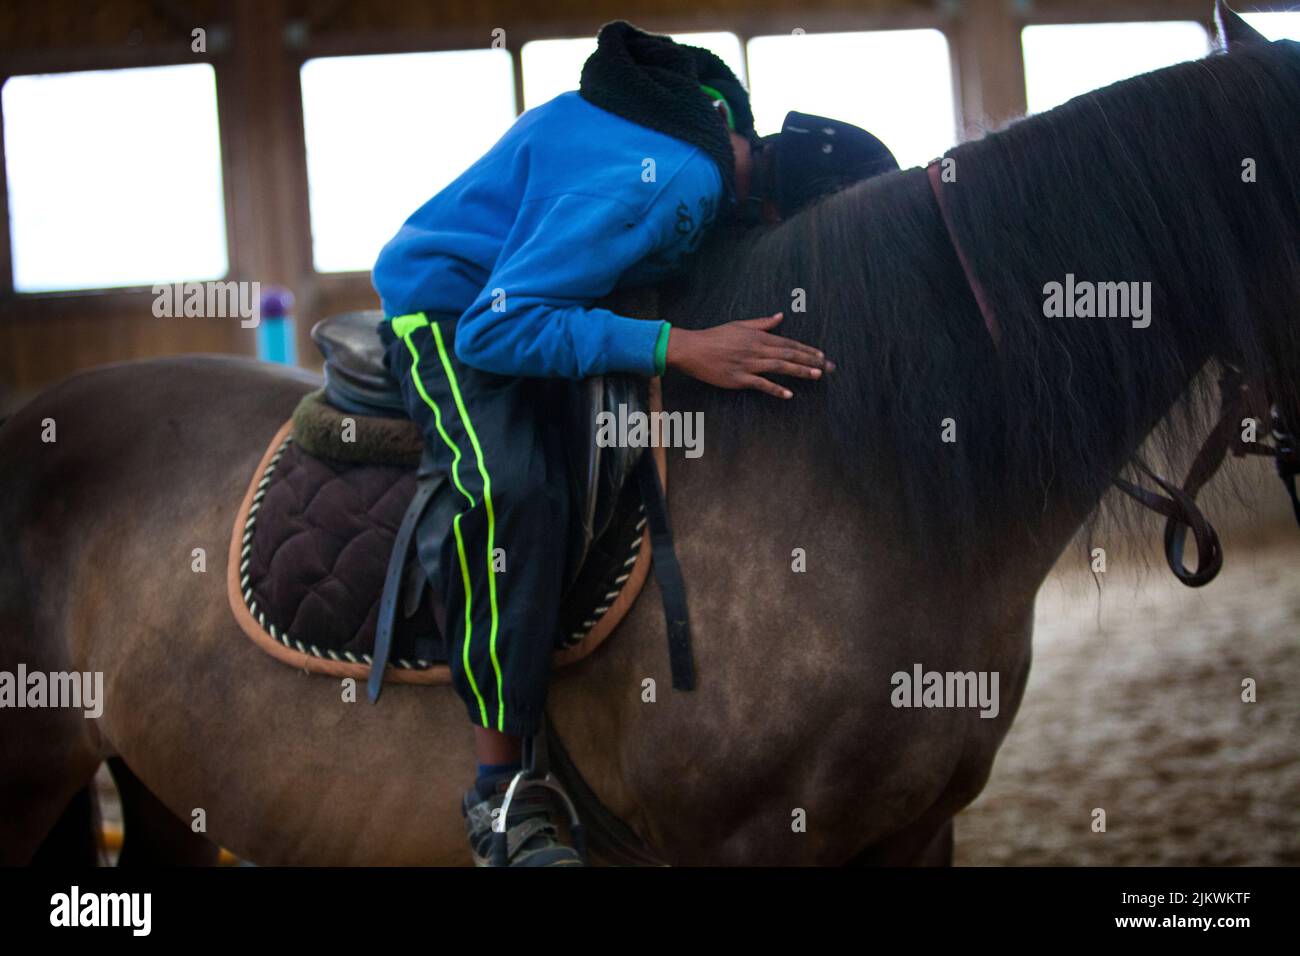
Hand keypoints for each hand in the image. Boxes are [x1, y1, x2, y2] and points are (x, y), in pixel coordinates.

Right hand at [664, 312, 833, 398]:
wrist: (692, 349)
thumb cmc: (714, 337)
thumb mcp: (740, 325)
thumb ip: (762, 323)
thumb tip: (780, 316)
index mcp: (758, 336)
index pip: (788, 343)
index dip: (806, 350)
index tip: (822, 355)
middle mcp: (756, 349)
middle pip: (789, 354)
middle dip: (811, 361)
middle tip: (829, 367)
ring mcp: (748, 364)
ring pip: (779, 366)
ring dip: (799, 371)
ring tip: (816, 375)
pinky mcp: (738, 378)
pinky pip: (761, 384)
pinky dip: (775, 389)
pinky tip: (789, 394)